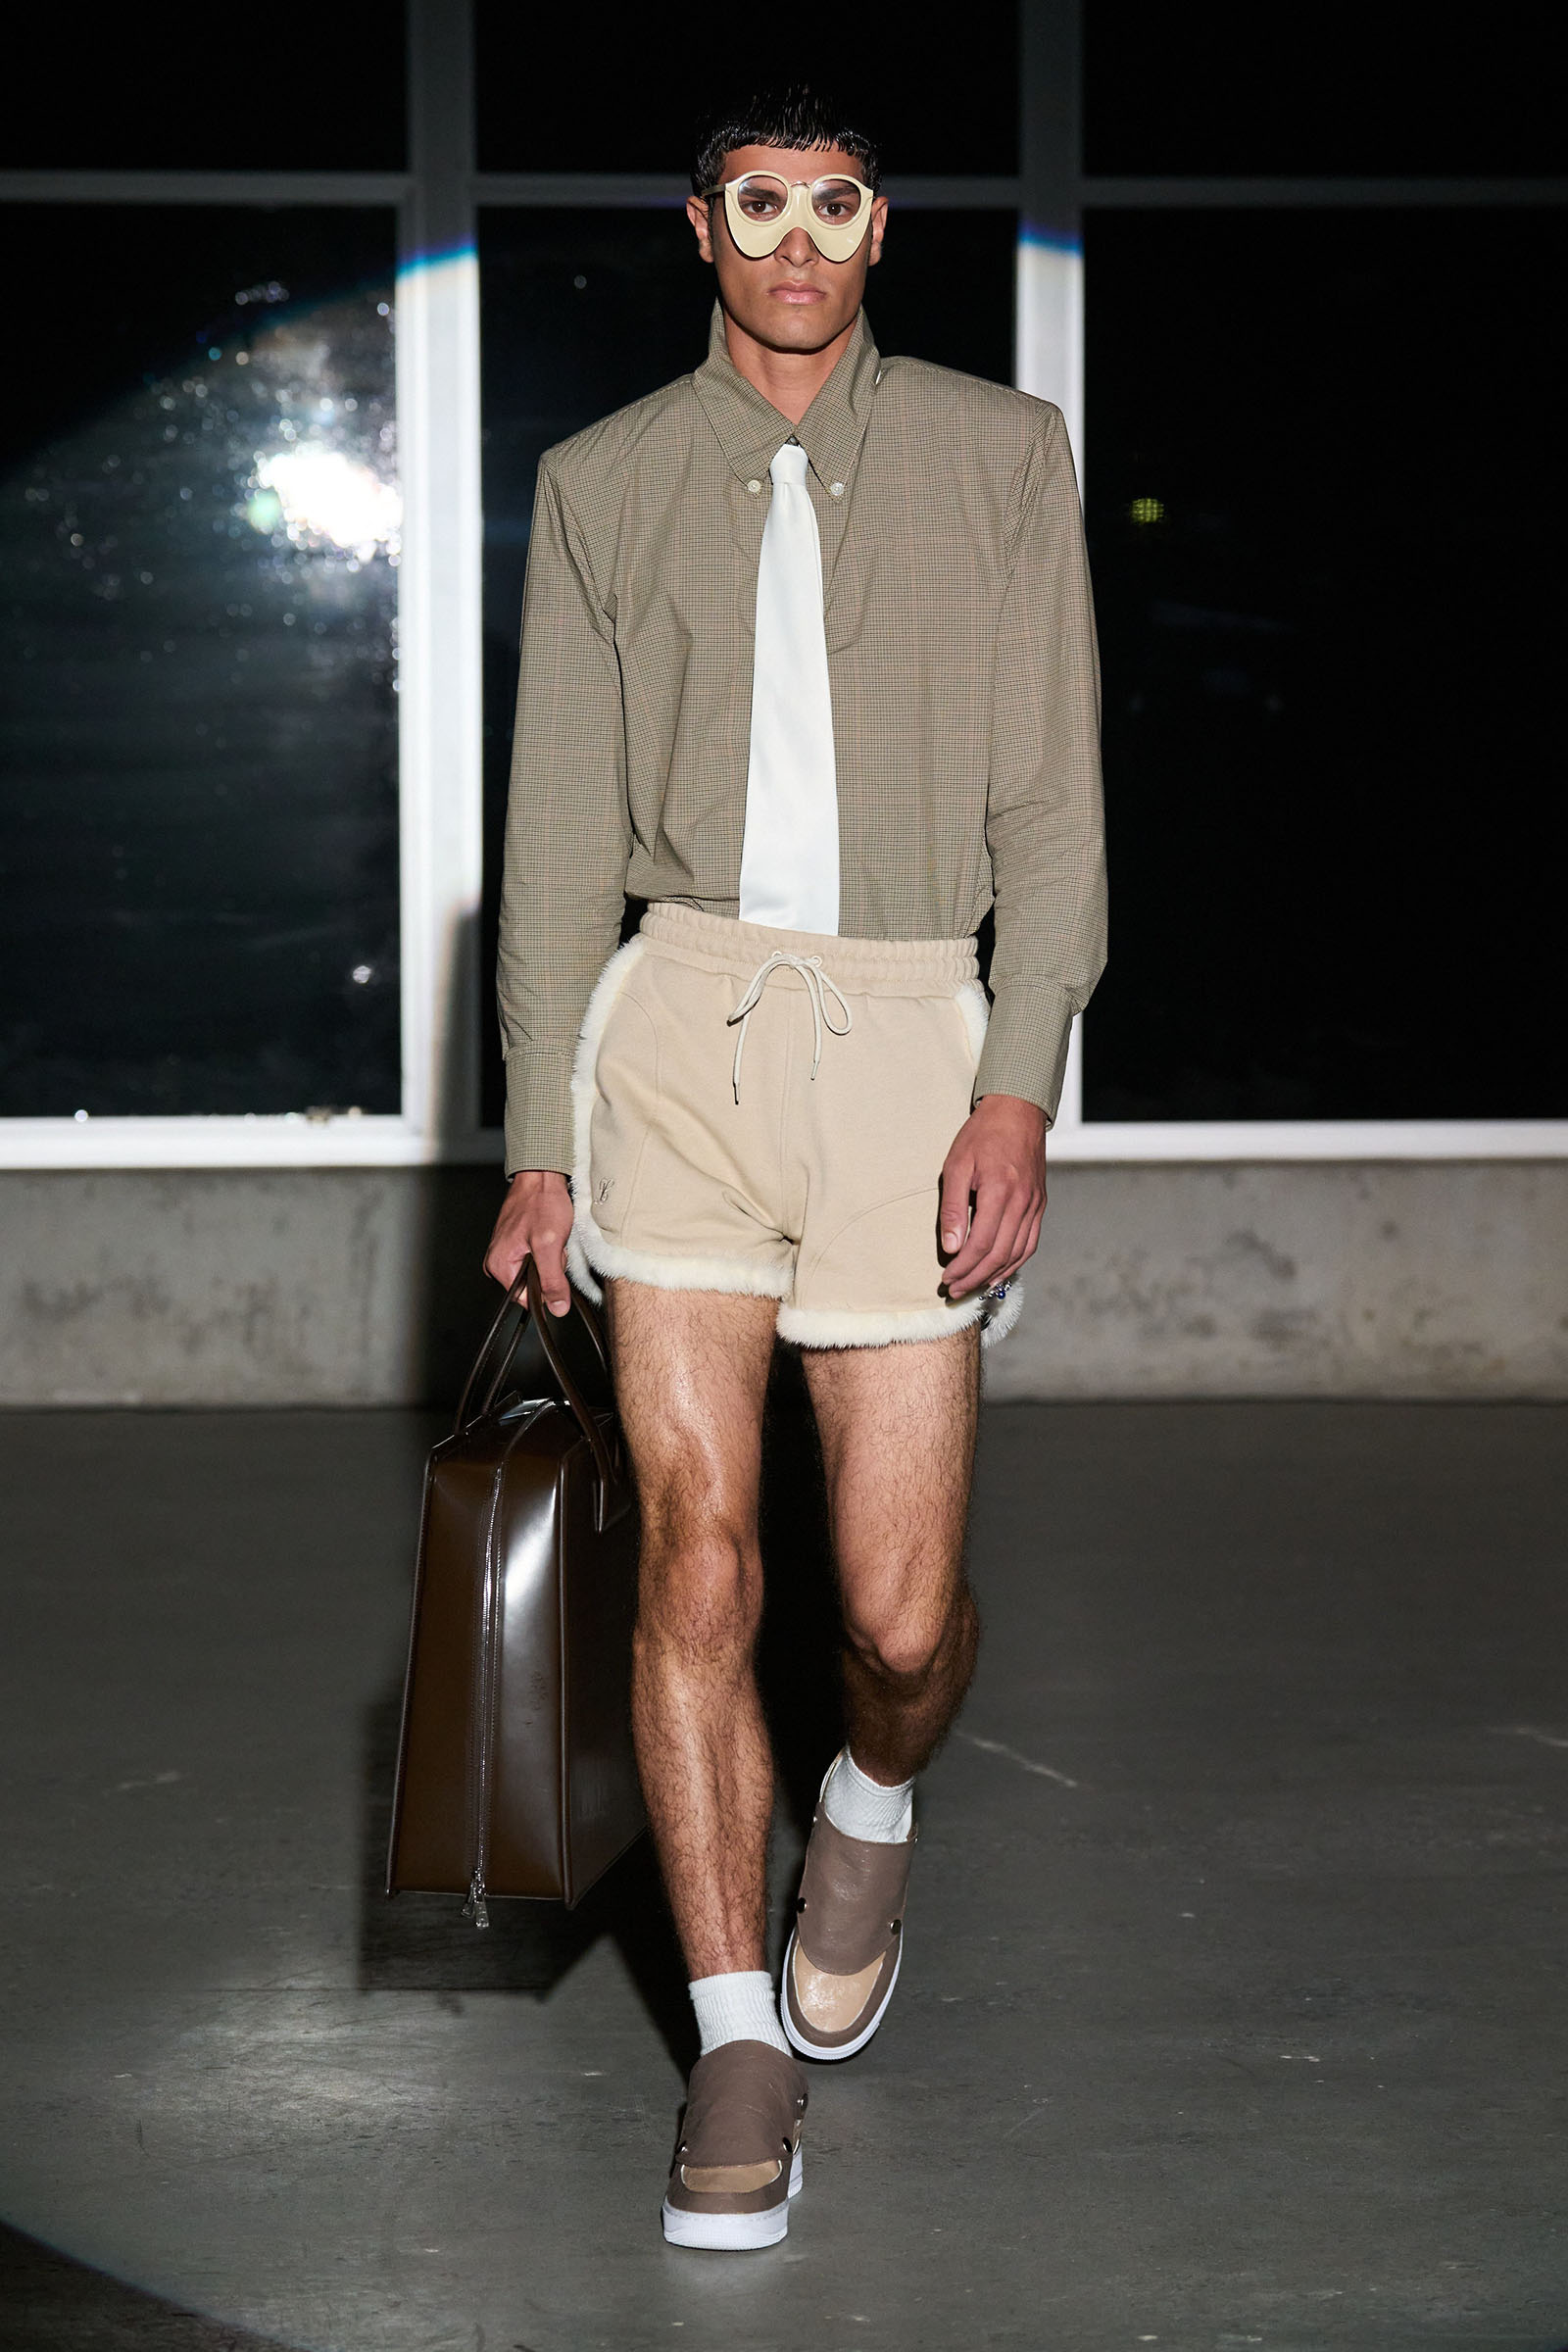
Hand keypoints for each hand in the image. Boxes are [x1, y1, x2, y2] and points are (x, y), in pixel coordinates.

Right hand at [483, 1170, 573, 1315]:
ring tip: (552, 1237)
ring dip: (552, 1258)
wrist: (541, 1175)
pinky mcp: (518, 1243)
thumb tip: (557, 1308)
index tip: (555, 1268)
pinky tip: (551, 1234)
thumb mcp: (549, 1245)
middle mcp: (498, 1261)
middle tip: (554, 1247)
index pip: (527, 1299)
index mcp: (499, 1266)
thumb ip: (552, 1280)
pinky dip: (550, 1249)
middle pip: (533, 1285)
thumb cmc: (541, 1202)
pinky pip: (539, 1257)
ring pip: (538, 1270)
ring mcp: (508, 1251)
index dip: (547, 1288)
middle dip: (550, 1270)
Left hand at [938, 1094, 1047, 1300]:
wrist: (1018, 1112)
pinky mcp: (1040, 1205)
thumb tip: (950, 1247)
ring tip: (973, 1287)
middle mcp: (1022, 1203)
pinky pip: (1030, 1243)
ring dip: (994, 1275)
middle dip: (974, 1278)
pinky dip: (1015, 1263)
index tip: (946, 1278)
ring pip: (1017, 1253)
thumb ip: (952, 1208)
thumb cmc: (981, 1135)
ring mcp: (1035, 1205)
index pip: (981, 1244)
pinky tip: (999, 1273)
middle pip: (999, 1255)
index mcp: (1000, 1192)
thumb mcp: (957, 1165)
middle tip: (954, 1291)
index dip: (963, 1267)